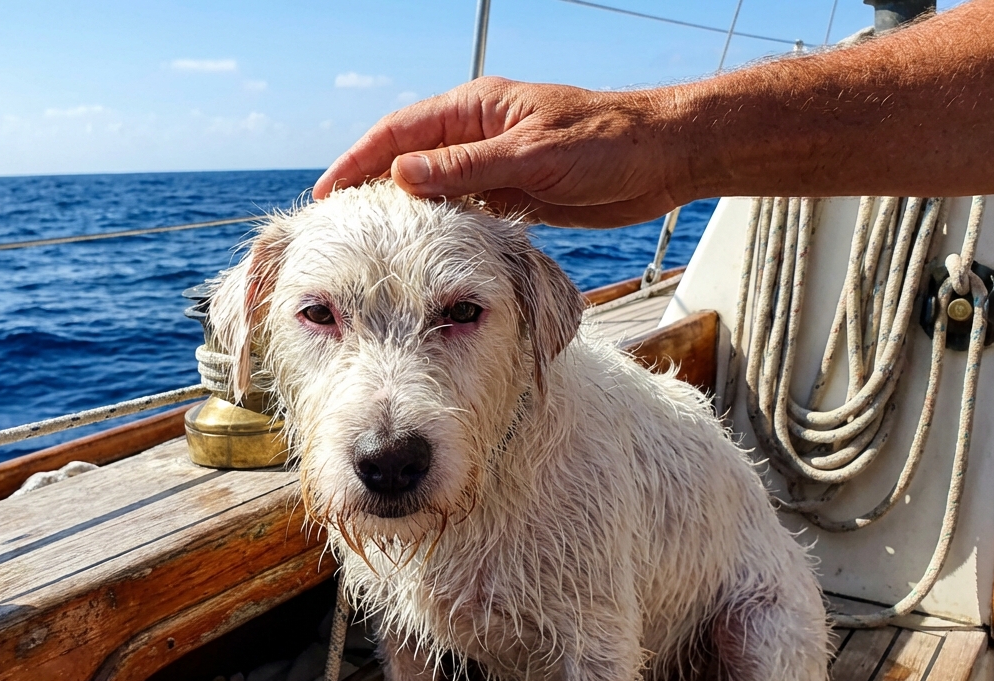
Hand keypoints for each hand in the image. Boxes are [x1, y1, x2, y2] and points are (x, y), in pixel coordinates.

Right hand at [312, 77, 686, 227]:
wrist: (665, 159)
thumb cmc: (607, 143)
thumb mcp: (533, 154)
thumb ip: (467, 167)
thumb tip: (401, 174)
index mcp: (477, 108)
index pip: (400, 132)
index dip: (359, 161)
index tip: (329, 193)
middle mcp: (480, 134)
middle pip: (410, 162)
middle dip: (374, 192)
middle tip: (340, 229)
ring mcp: (497, 165)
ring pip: (437, 192)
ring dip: (408, 217)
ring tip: (373, 250)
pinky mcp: (516, 194)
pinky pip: (467, 213)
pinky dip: (445, 232)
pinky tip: (427, 258)